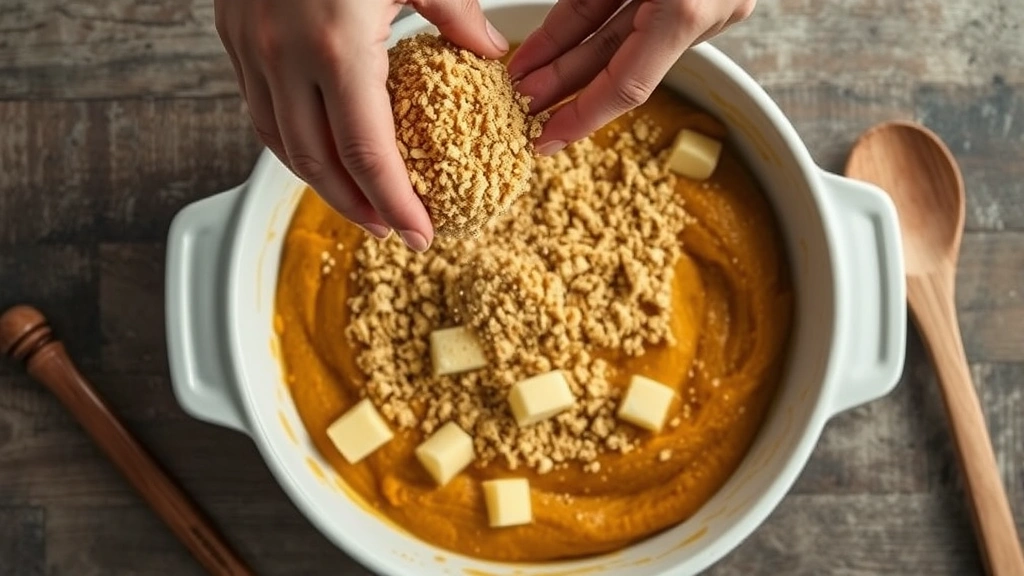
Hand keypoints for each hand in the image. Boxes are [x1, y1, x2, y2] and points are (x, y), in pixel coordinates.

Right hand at [214, 0, 509, 250]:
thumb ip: (455, 14)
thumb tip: (492, 55)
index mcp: (338, 45)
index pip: (368, 151)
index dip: (396, 203)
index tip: (421, 236)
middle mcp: (286, 58)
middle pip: (321, 164)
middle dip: (360, 209)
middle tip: (396, 232)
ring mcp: (252, 50)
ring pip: (283, 146)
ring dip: (324, 186)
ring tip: (363, 208)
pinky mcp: (234, 40)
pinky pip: (261, 115)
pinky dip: (293, 148)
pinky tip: (320, 160)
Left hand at [507, 0, 755, 154]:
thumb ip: (588, 4)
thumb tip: (548, 63)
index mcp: (688, 6)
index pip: (627, 84)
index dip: (581, 117)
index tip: (543, 141)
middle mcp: (700, 9)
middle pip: (617, 64)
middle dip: (562, 89)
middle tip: (518, 111)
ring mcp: (699, 0)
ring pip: (615, 39)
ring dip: (565, 62)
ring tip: (521, 83)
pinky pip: (624, 13)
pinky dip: (582, 29)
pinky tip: (545, 47)